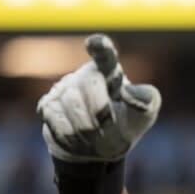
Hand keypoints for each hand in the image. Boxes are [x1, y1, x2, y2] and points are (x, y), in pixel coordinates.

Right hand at [37, 34, 160, 162]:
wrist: (99, 150)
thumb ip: (147, 99)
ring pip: (72, 104)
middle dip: (101, 109)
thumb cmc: (125, 125)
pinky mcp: (47, 106)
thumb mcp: (145, 114)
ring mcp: (63, 89)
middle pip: (89, 83)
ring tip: (97, 136)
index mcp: (110, 71)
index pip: (105, 56)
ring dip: (89, 128)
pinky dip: (72, 136)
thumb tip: (127, 91)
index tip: (98, 42)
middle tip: (108, 125)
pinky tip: (80, 139)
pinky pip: (57, 120)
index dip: (101, 47)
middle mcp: (84, 75)